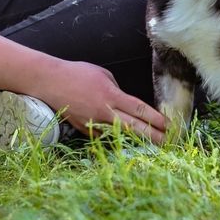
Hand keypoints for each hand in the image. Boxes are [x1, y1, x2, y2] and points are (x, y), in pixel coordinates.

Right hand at [42, 60, 167, 143]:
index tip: (168, 125)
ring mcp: (93, 123)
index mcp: (111, 96)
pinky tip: (126, 141)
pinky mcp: (84, 130)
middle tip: (168, 142)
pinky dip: (115, 137)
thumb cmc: (77, 73)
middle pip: (134, 127)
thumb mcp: (103, 74)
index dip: (155, 119)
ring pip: (120, 135)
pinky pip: (104, 135)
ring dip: (137, 140)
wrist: (50, 82)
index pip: (139, 110)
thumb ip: (117, 90)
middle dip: (153, 136)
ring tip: (153, 146)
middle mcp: (104, 112)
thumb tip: (124, 101)